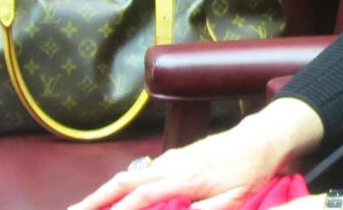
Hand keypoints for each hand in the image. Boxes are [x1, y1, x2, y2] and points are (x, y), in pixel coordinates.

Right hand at [68, 100, 320, 209]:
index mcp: (185, 177)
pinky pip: (139, 171)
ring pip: (128, 174)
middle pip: (124, 181)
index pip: (142, 196)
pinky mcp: (174, 157)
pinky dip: (118, 183)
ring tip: (81, 207)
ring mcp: (171, 158)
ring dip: (102, 191)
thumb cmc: (250, 170)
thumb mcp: (236, 196)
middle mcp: (172, 164)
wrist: (261, 138)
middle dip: (95, 199)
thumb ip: (208, 209)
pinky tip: (110, 194)